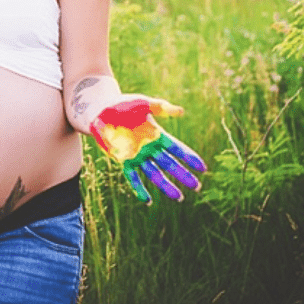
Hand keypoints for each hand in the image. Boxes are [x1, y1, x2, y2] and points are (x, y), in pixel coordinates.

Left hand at [89, 96, 205, 203]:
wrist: (100, 109)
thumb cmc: (123, 104)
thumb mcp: (143, 103)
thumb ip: (161, 107)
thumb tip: (181, 112)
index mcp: (157, 134)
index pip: (177, 148)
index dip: (189, 158)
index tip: (203, 168)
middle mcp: (149, 147)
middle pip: (169, 164)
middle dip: (183, 175)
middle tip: (197, 187)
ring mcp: (137, 155)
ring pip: (155, 174)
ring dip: (166, 185)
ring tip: (178, 197)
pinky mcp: (123, 160)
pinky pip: (133, 177)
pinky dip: (139, 188)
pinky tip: (147, 200)